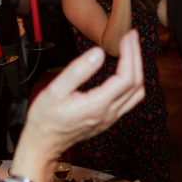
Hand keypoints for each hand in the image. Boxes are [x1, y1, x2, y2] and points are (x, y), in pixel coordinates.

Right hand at [11, 30, 145, 181]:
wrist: (43, 144)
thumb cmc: (45, 118)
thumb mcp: (55, 90)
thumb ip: (78, 71)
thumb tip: (99, 53)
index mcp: (98, 105)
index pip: (126, 77)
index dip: (130, 54)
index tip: (127, 36)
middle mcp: (109, 113)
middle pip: (136, 83)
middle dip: (136, 57)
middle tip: (131, 36)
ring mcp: (111, 118)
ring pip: (136, 93)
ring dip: (137, 69)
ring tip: (131, 50)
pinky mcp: (108, 120)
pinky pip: (130, 100)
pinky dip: (132, 81)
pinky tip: (124, 69)